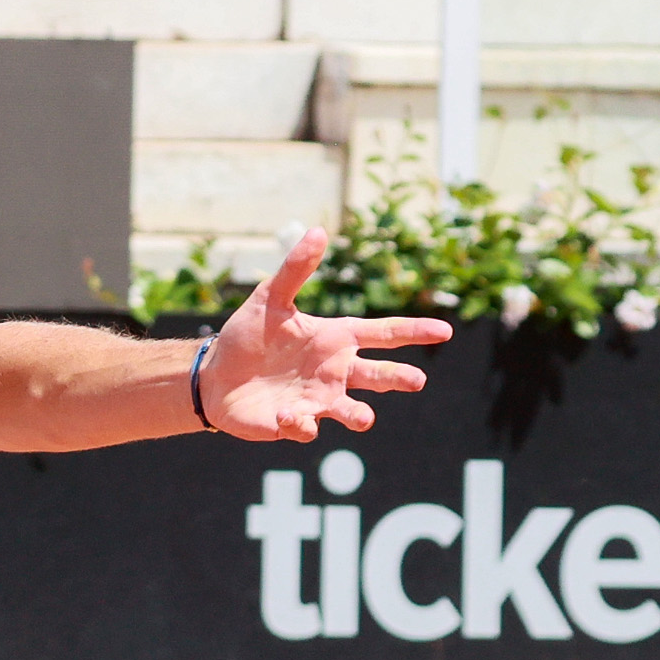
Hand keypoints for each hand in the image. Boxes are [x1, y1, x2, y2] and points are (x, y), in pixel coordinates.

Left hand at [199, 228, 453, 441]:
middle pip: (378, 376)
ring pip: (350, 410)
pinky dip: (301, 424)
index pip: (383, 333)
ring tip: (364, 417)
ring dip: (358, 415)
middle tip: (417, 380)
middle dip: (398, 379)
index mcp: (336, 339)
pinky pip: (306, 427)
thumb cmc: (248, 336)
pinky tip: (287, 415)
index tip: (444, 330)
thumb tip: (318, 231)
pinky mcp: (294, 422)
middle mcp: (335, 371)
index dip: (414, 331)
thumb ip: (295, 270)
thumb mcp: (269, 299)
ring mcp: (317, 399)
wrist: (215, 376)